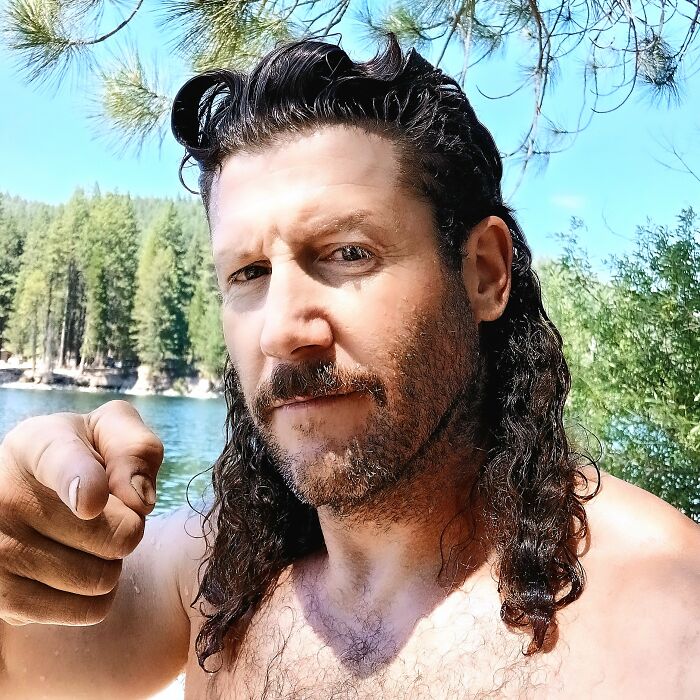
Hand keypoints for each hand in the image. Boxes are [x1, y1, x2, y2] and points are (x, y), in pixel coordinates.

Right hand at [0, 400, 163, 625]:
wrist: (30, 495)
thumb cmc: (87, 458)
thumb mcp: (112, 432)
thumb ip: (135, 449)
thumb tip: (139, 500)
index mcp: (38, 444)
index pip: (61, 463)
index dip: (80, 482)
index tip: (91, 501)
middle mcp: (6, 496)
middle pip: (118, 534)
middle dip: (129, 525)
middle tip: (108, 512)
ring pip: (103, 577)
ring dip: (112, 561)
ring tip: (87, 536)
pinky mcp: (3, 599)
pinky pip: (90, 609)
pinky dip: (97, 594)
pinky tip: (75, 564)